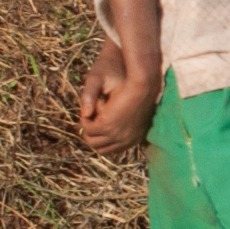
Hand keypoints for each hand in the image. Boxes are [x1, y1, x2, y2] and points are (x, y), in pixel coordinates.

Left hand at [74, 35, 159, 153]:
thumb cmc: (120, 78)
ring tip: (103, 120)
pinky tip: (113, 126)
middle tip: (95, 115)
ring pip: (105, 149)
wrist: (145, 83)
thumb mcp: (97, 80)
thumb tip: (84, 113)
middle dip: (91, 129)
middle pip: (93, 142)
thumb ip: (88, 95)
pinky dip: (111, 141)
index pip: (87, 130)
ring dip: (100, 137)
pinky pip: (118, 149)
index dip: (85, 119)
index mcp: (108, 123)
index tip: (92, 106)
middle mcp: (119, 136)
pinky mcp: (136, 139)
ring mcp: (129, 139)